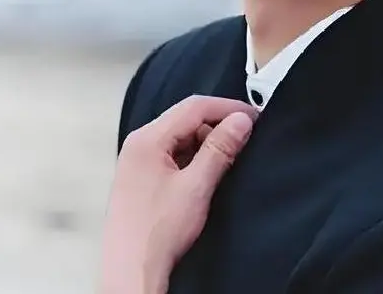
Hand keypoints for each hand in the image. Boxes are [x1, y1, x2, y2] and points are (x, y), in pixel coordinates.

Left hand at [99, 95, 257, 293]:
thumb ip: (220, 149)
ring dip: (207, 141)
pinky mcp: (142, 178)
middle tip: (245, 135)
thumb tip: (240, 121)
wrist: (130, 275)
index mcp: (147, 139)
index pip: (193, 107)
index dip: (227, 108)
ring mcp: (138, 161)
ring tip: (230, 156)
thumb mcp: (195, 187)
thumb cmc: (156, 234)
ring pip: (181, 136)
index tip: (252, 116)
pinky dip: (194, 156)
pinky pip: (173, 154)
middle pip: (186, 119)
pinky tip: (208, 171)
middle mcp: (139, 144)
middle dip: (218, 124)